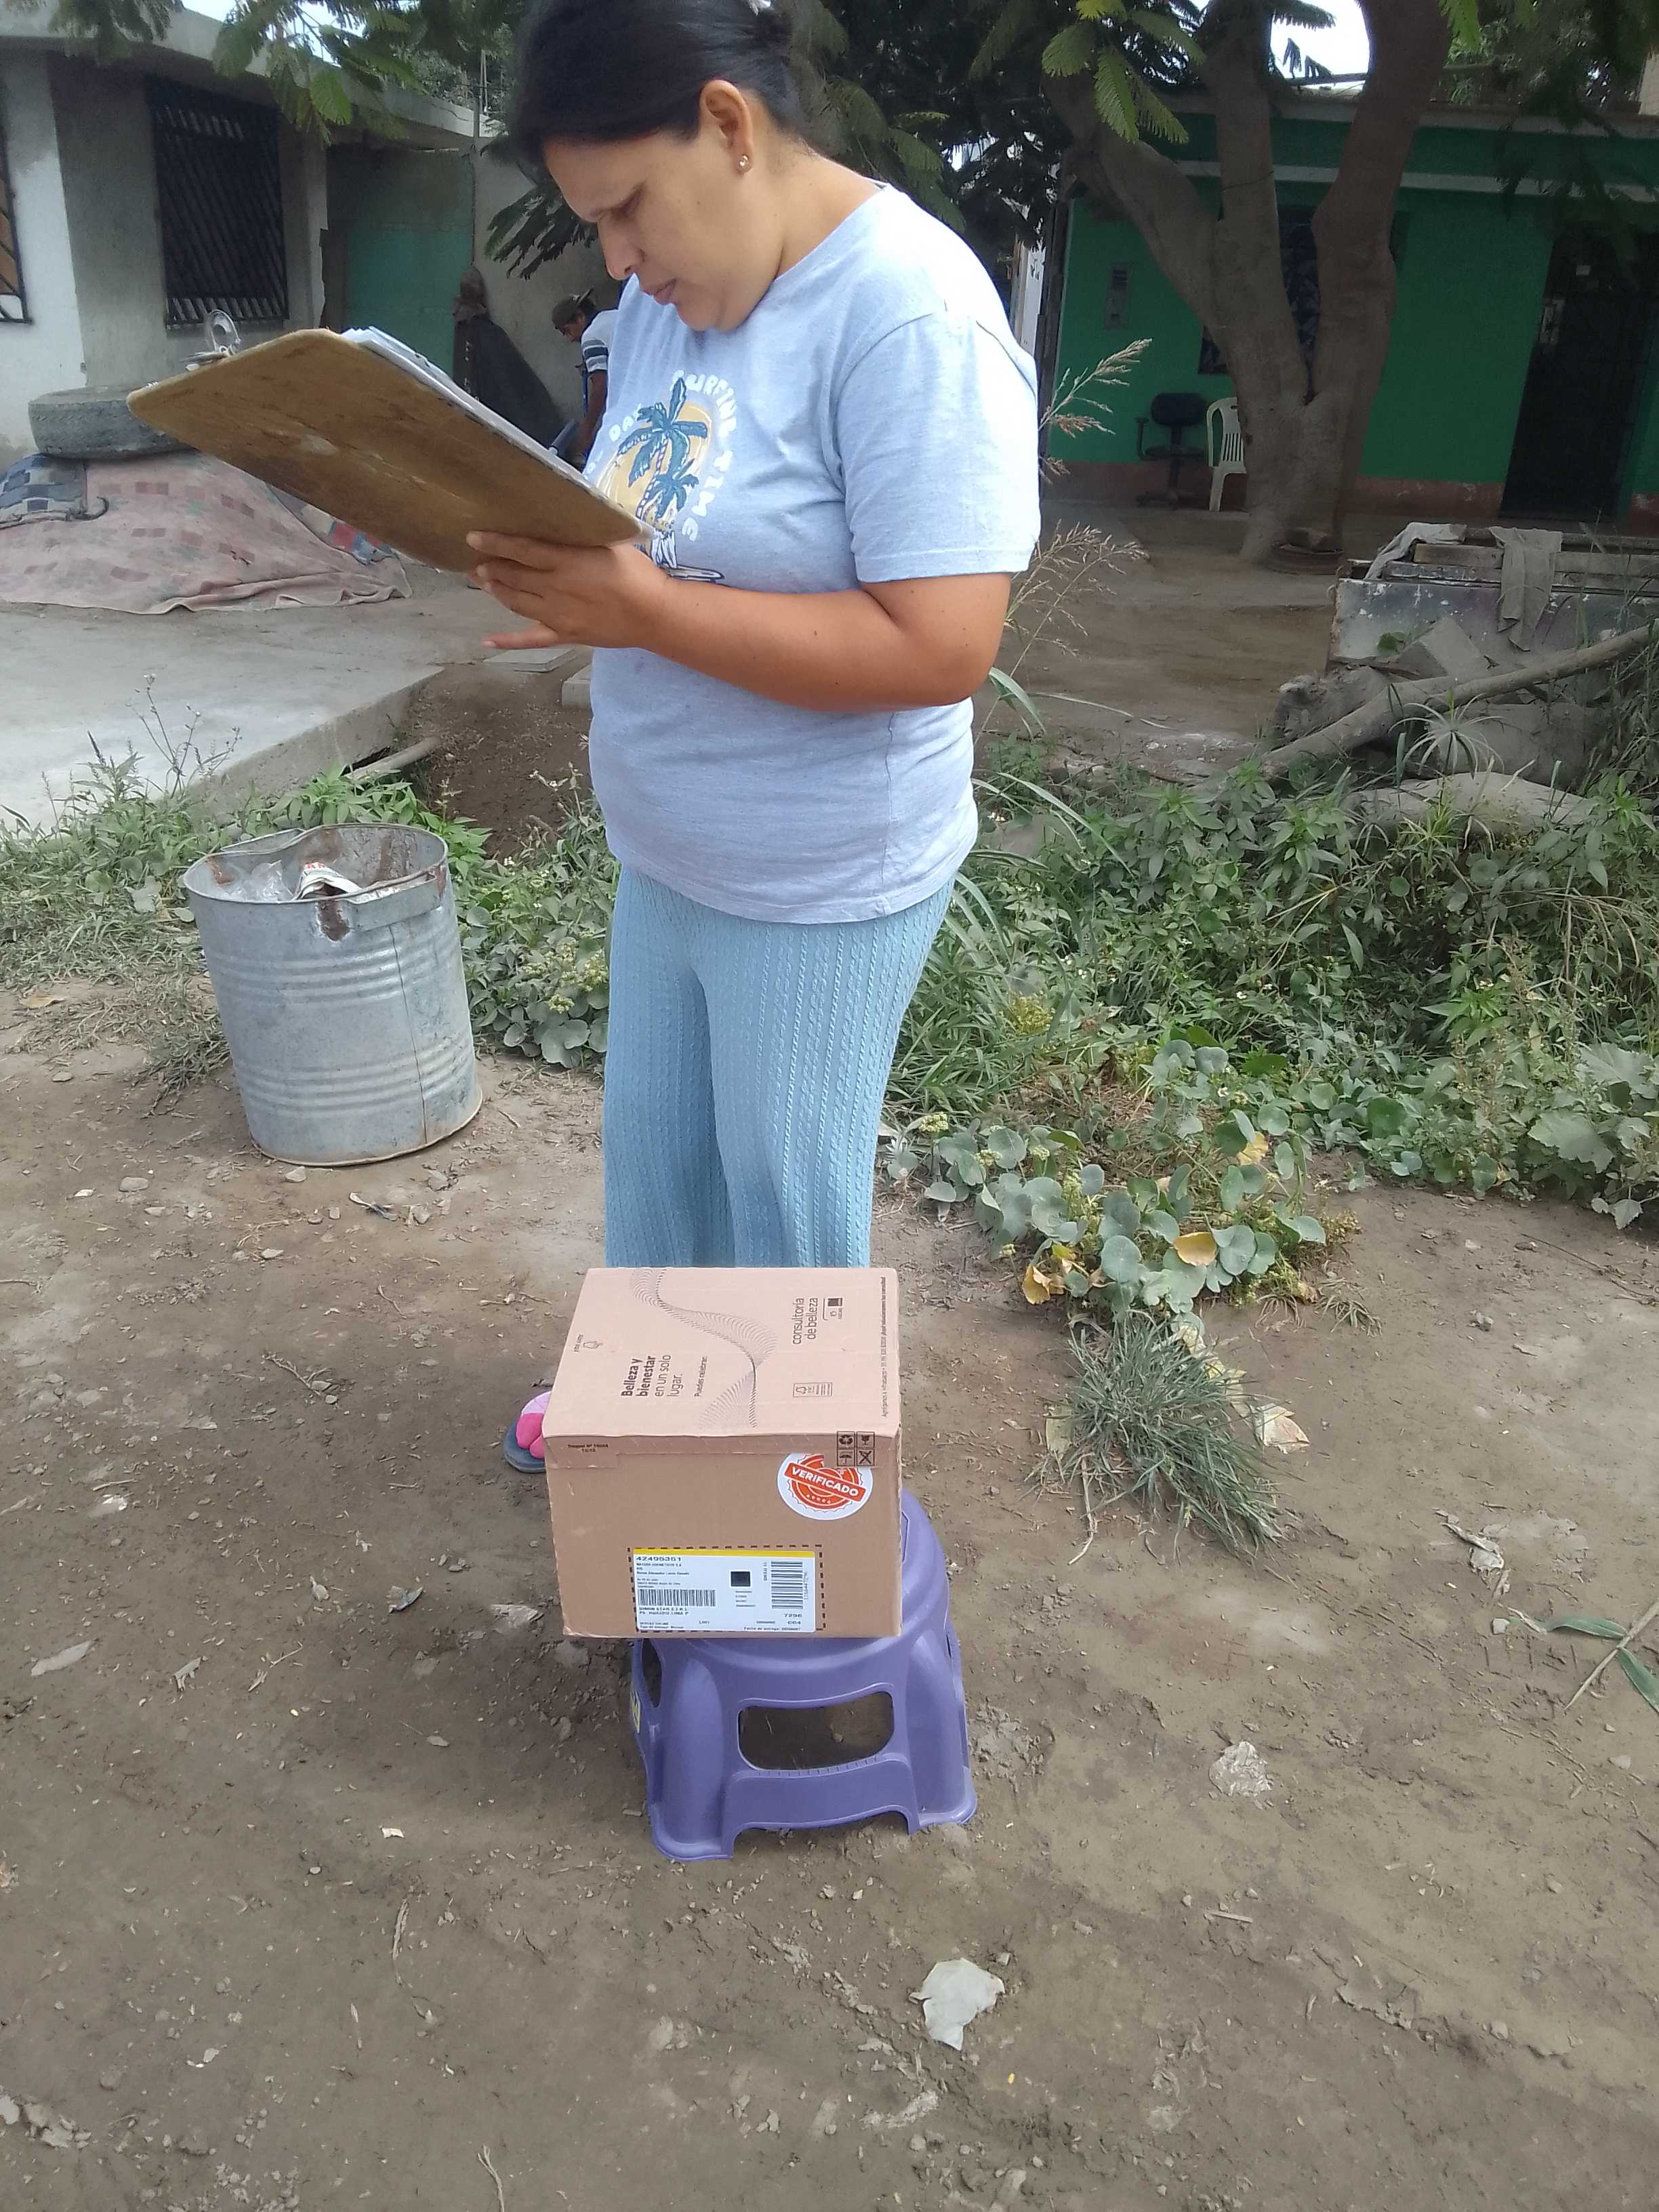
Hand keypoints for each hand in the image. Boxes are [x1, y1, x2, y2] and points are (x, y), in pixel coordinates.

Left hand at [467, 534, 666, 652]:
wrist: (654, 613)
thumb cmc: (637, 572)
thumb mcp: (611, 542)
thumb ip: (583, 535)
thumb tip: (565, 521)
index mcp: (566, 562)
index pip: (522, 549)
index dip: (495, 543)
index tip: (473, 537)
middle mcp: (555, 588)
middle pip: (514, 576)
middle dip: (492, 567)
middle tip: (475, 560)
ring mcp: (556, 614)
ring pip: (516, 602)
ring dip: (498, 591)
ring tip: (484, 581)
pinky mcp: (564, 634)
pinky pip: (531, 639)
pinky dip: (508, 641)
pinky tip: (486, 642)